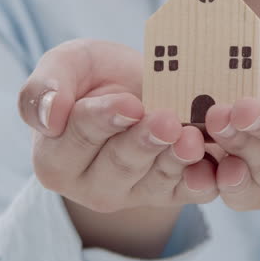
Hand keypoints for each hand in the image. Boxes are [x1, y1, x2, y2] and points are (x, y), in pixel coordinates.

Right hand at [17, 39, 217, 213]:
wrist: (142, 87)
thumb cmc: (96, 76)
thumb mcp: (68, 65)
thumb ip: (44, 88)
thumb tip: (49, 116)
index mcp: (55, 158)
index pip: (78, 138)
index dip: (104, 120)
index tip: (129, 104)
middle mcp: (91, 185)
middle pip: (120, 165)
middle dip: (145, 142)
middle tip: (168, 121)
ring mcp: (134, 194)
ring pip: (156, 181)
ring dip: (176, 161)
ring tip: (192, 139)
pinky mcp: (172, 195)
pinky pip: (189, 194)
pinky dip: (203, 183)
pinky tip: (215, 171)